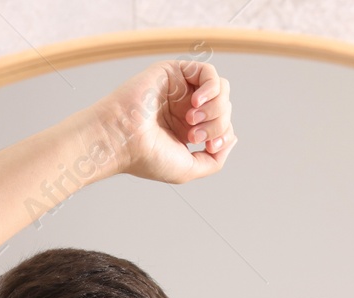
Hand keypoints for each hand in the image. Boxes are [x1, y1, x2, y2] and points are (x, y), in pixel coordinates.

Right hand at [95, 59, 236, 183]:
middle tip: (193, 136)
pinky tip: (196, 103)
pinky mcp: (174, 72)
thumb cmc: (146, 156)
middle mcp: (184, 108)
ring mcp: (180, 89)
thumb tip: (232, 138)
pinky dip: (210, 88)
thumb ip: (215, 161)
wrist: (121, 139)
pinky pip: (208, 72)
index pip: (223, 124)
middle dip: (217, 124)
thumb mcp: (188, 170)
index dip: (223, 135)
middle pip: (224, 107)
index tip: (208, 146)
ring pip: (220, 89)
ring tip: (192, 119)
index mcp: (186, 129)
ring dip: (215, 107)